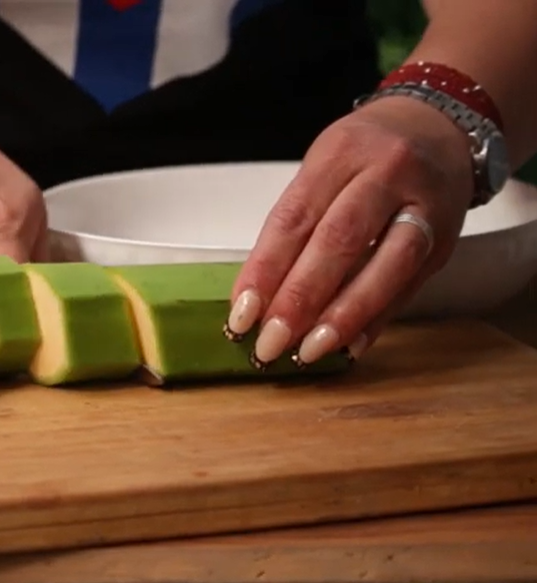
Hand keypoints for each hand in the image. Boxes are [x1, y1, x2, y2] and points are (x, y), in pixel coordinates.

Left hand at [227, 96, 475, 366]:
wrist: (440, 126)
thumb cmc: (366, 152)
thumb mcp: (323, 166)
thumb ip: (295, 224)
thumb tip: (259, 295)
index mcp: (341, 153)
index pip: (295, 218)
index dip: (265, 270)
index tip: (241, 313)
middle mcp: (387, 174)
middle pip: (339, 241)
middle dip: (300, 299)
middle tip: (269, 341)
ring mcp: (424, 207)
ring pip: (386, 266)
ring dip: (343, 316)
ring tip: (308, 351)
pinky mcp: (446, 241)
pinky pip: (409, 286)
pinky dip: (376, 319)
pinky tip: (349, 346)